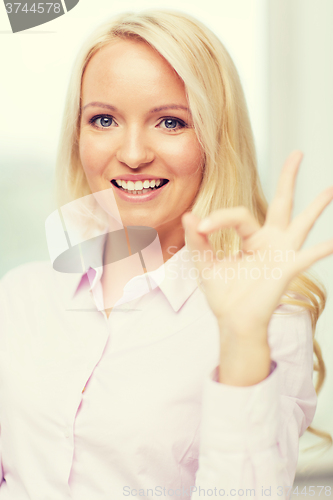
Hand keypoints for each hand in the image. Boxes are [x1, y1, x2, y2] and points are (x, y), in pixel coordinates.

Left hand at [182, 151, 332, 341]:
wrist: (233, 321)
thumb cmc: (224, 294)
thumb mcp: (206, 264)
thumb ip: (198, 241)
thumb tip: (189, 215)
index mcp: (250, 238)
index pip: (238, 215)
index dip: (218, 218)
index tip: (200, 228)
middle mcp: (270, 241)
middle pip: (282, 203)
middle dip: (288, 178)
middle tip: (297, 153)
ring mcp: (281, 253)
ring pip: (301, 223)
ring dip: (316, 206)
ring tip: (331, 189)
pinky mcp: (286, 269)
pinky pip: (306, 258)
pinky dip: (320, 250)